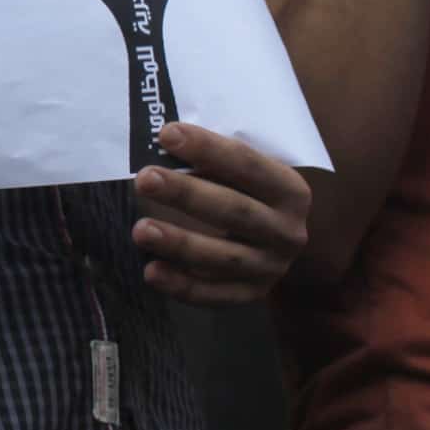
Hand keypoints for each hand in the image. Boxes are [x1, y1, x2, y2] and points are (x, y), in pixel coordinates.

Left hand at [131, 122, 309, 302]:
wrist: (277, 243)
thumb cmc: (248, 195)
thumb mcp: (244, 175)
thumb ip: (212, 162)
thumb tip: (162, 142)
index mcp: (289, 190)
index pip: (248, 165)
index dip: (208, 149)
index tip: (167, 134)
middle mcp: (287, 231)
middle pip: (234, 211)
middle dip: (187, 194)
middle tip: (144, 179)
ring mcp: (270, 267)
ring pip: (224, 257)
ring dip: (181, 244)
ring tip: (141, 230)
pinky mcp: (251, 294)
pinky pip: (215, 295)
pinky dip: (182, 286)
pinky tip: (152, 272)